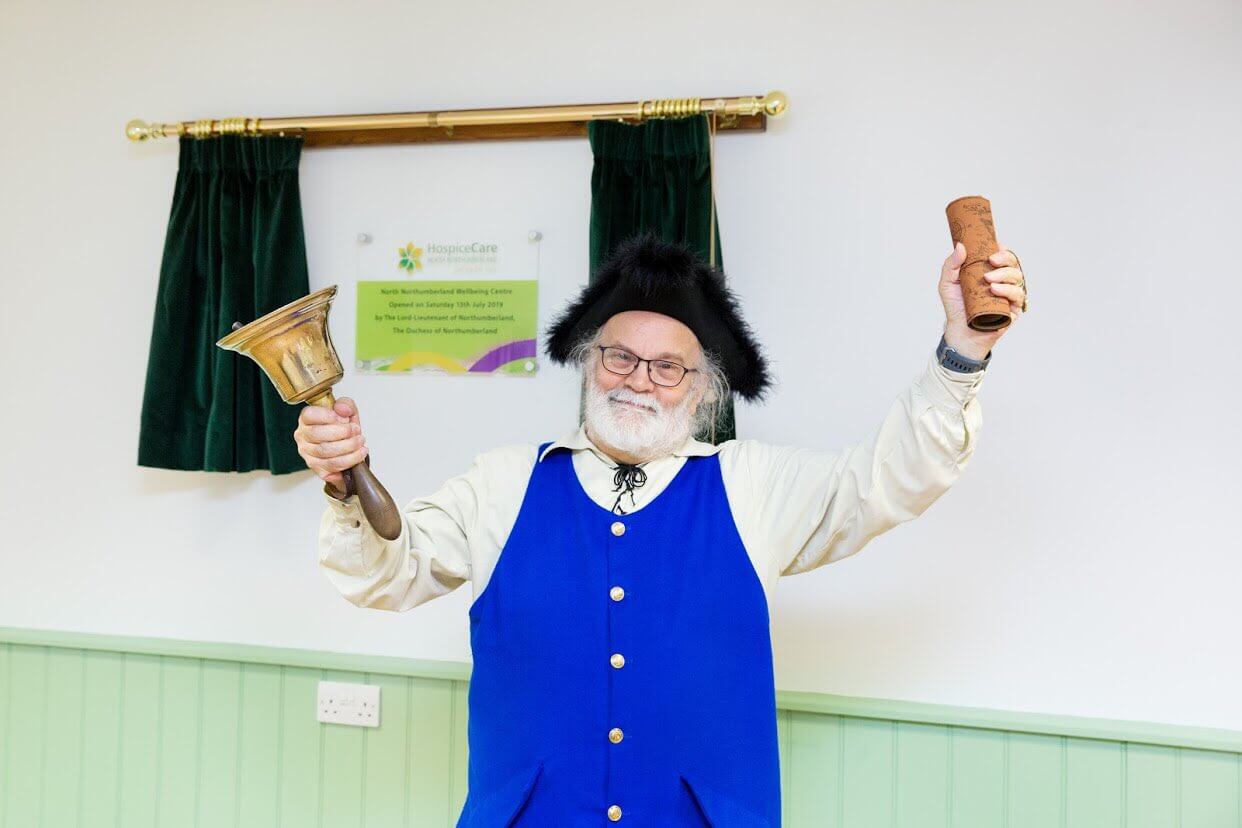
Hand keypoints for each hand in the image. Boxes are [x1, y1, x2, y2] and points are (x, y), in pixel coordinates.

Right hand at [293, 397, 367, 495]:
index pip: (309, 415)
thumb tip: (342, 409)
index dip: (328, 416)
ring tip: (360, 442)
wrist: (348, 446)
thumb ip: (346, 405)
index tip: (345, 419)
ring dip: (349, 447)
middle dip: (343, 433)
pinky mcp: (317, 468)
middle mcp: (303, 437)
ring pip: (326, 452)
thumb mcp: (347, 411)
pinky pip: (332, 467)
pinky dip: (350, 460)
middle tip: (357, 431)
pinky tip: (359, 454)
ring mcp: (308, 454)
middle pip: (317, 434)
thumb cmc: (343, 427)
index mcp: (306, 419)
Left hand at [938, 241, 1026, 359]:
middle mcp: (1002, 281)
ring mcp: (1009, 294)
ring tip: (989, 280)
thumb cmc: (956, 307)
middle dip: (1005, 258)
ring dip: (1005, 275)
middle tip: (991, 261)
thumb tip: (960, 246)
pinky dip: (1008, 290)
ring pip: (1017, 277)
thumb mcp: (947, 283)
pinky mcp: (1014, 308)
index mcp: (990, 271)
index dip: (1002, 249)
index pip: (1002, 256)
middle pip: (1013, 263)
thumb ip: (951, 264)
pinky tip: (995, 290)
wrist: (960, 331)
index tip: (995, 246)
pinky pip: (1018, 295)